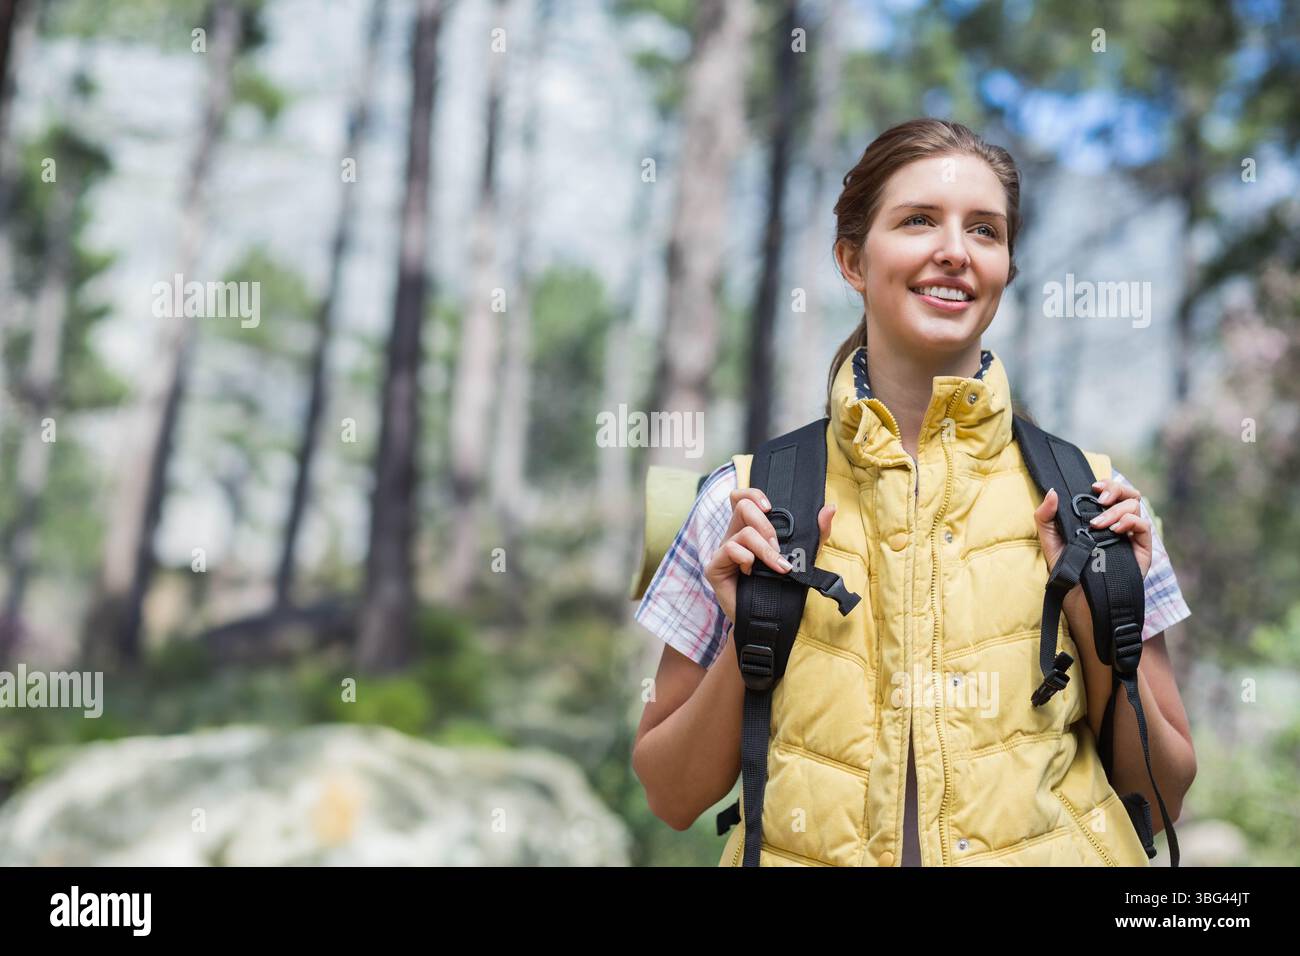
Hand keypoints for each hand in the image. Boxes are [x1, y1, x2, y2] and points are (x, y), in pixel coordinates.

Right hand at [704, 488, 837, 624]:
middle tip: (778, 547)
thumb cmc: (781, 586)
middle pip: (742, 506)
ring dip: (765, 550)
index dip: (753, 494)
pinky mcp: (714, 567)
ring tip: (776, 567)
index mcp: (748, 528)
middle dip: (766, 525)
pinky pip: (730, 550)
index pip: (741, 497)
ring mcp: (722, 551)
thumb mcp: (804, 555)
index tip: (770, 508)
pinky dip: (747, 559)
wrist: (767, 621)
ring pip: (743, 532)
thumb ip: (817, 532)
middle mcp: (733, 535)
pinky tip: (750, 573)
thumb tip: (830, 508)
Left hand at [1033, 478, 1151, 582]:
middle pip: (1128, 493)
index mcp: (1100, 517)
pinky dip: (1131, 521)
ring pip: (1136, 506)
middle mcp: (1118, 524)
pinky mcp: (1141, 550)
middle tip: (1100, 498)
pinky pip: (1144, 527)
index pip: (1110, 492)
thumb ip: (1046, 517)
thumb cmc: (1067, 571)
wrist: (1079, 601)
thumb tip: (1053, 492)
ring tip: (1099, 524)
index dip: (1106, 484)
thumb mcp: (1051, 541)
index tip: (1092, 487)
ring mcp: (1130, 536)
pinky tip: (1115, 529)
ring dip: (1117, 509)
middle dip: (1115, 489)